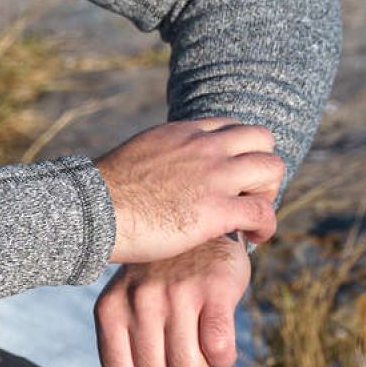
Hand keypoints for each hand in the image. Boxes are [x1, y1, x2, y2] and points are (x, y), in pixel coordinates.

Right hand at [94, 118, 282, 263]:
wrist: (93, 211)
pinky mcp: (218, 209)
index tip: (230, 179)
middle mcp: (205, 146)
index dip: (239, 153)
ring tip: (251, 218)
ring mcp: (214, 175)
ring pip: (272, 168)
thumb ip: (158, 159)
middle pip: (262, 139)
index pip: (232, 127)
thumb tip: (152, 174)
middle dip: (261, 167)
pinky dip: (266, 226)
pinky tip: (252, 239)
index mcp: (183, 133)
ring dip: (269, 193)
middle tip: (247, 197)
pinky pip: (264, 211)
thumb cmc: (104, 194)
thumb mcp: (136, 158)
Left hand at [94, 231, 251, 366]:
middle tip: (181, 338)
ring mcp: (177, 293)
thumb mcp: (127, 327)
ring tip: (197, 332)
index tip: (155, 354)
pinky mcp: (215, 289)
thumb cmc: (156, 291)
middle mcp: (139, 300)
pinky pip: (220, 352)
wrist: (195, 236)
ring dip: (202, 364)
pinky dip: (223, 355)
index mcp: (109, 310)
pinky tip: (218, 330)